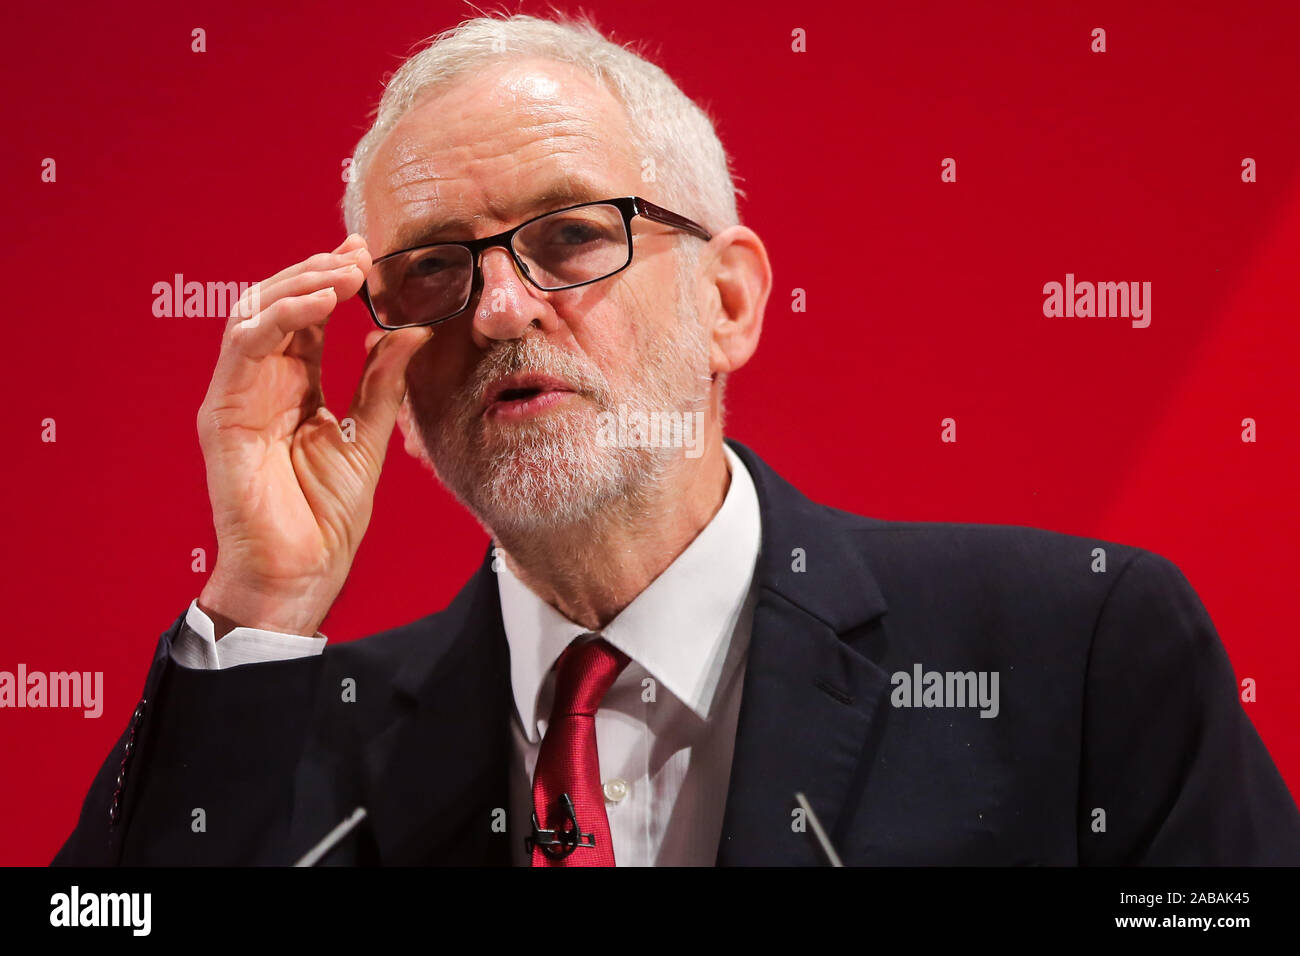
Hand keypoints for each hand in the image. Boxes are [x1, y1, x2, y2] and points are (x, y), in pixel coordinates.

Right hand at [195, 234, 432, 636]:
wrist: (301, 572)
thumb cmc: (326, 516)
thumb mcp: (368, 436)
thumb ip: (382, 383)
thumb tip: (412, 331)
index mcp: (293, 388)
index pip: (307, 317)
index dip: (333, 281)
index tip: (370, 255)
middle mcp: (260, 384)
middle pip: (277, 305)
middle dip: (318, 271)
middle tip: (361, 253)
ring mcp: (237, 396)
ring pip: (255, 313)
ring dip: (301, 284)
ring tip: (346, 270)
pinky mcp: (223, 413)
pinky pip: (246, 346)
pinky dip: (281, 316)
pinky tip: (321, 301)